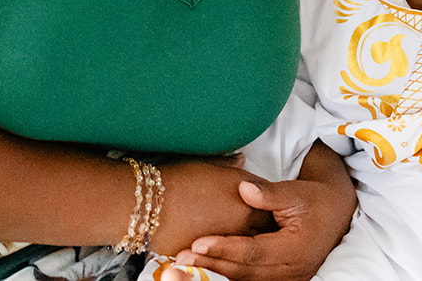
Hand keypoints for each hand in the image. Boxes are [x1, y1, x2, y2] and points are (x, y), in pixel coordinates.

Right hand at [150, 159, 274, 260]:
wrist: (148, 203)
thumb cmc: (177, 180)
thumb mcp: (210, 165)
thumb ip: (231, 166)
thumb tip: (242, 161)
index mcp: (246, 202)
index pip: (273, 210)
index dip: (273, 209)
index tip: (272, 208)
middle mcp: (241, 226)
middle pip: (265, 233)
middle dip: (264, 229)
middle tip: (263, 227)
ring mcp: (226, 245)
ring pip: (248, 250)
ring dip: (247, 244)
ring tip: (244, 240)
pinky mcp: (209, 259)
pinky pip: (225, 261)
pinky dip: (226, 257)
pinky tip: (223, 252)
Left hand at [172, 175, 352, 280]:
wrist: (335, 213)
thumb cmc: (313, 200)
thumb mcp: (294, 192)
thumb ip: (269, 193)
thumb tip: (243, 188)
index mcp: (296, 249)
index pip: (254, 251)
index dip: (226, 248)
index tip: (198, 241)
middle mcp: (292, 270)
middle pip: (246, 271)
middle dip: (213, 264)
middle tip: (183, 257)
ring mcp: (286, 279)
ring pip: (246, 280)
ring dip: (216, 272)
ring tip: (187, 264)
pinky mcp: (280, 279)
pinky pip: (250, 280)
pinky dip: (227, 276)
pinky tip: (207, 269)